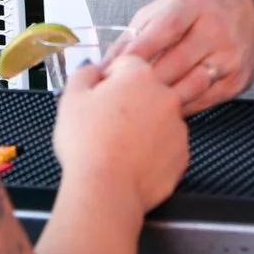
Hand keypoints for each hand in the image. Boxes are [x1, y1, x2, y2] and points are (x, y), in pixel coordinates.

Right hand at [52, 53, 188, 216]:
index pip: (126, 63)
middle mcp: (166, 97)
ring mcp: (178, 127)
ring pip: (158, 119)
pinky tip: (131, 160)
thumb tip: (92, 70)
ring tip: (117, 145)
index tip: (99, 96)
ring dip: (143, 126)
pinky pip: (166, 146)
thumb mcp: (71, 99)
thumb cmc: (88, 145)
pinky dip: (152, 150)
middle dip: (128, 102)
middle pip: (146, 90)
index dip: (108, 79)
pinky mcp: (182, 155)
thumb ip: (84, 74)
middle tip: (106, 122)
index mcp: (139, 76)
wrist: (106, 190)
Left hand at [124, 0, 253, 115]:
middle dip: (143, 82)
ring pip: (189, 88)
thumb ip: (137, 31)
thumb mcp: (169, 4)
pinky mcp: (238, 81)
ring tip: (140, 106)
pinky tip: (166, 107)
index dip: (137, 53)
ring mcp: (229, 57)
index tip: (113, 71)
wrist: (253, 9)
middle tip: (119, 96)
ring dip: (161, 99)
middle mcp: (215, 30)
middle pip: (174, 64)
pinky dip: (181, 107)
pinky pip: (204, 102)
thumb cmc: (204, 5)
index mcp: (193, 5)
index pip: (163, 30)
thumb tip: (108, 61)